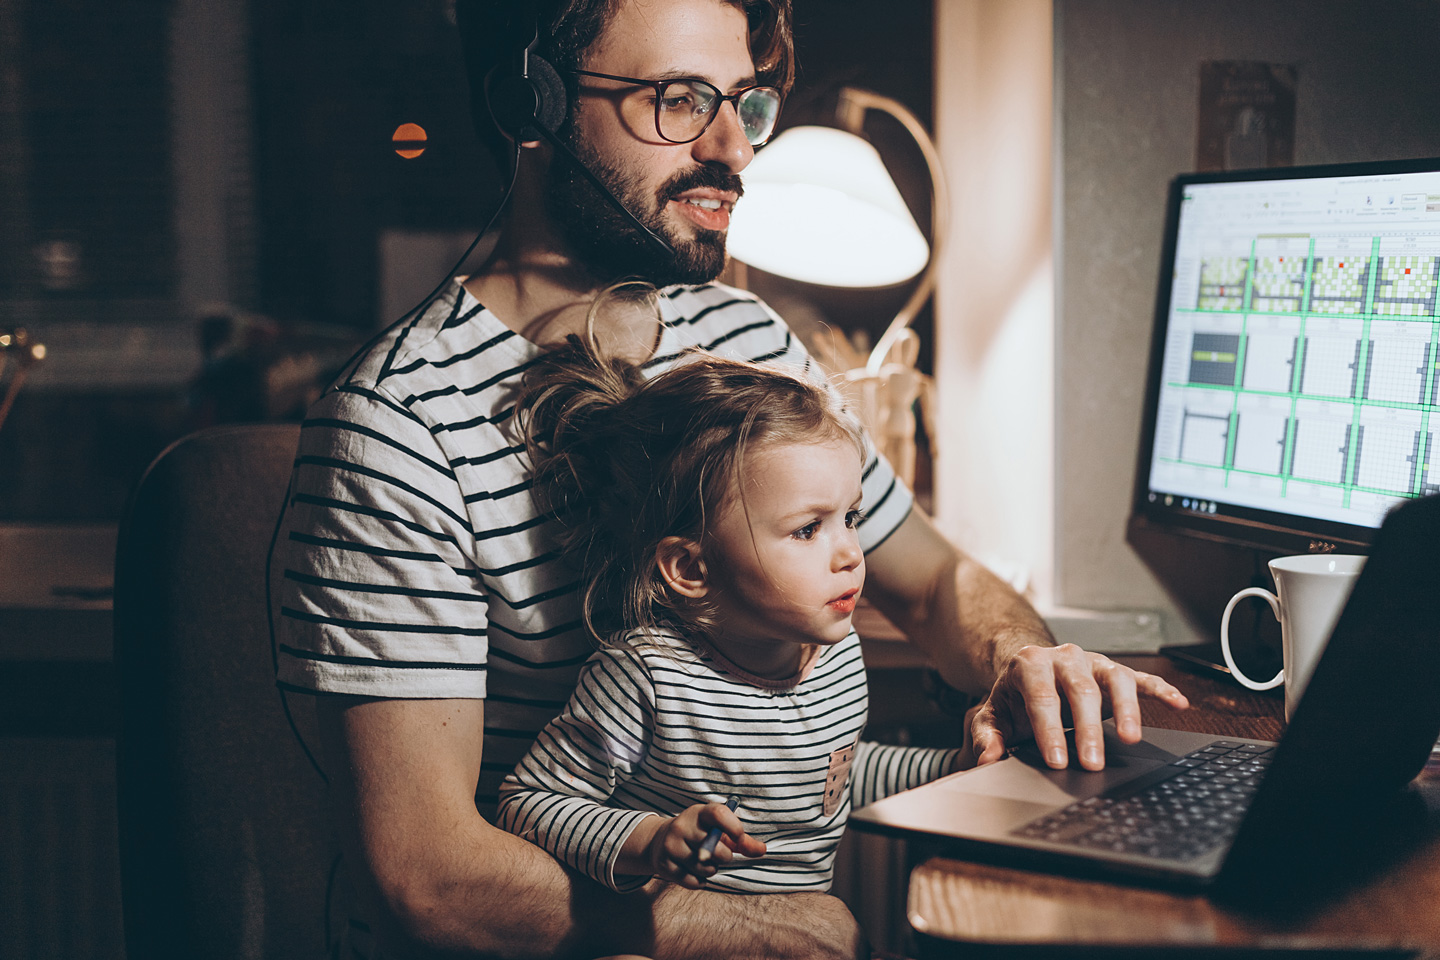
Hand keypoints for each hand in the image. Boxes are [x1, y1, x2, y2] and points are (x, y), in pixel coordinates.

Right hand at [642, 801, 765, 888]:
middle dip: (723, 856)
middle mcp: (683, 826)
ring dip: (710, 869)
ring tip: (703, 861)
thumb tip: (762, 850)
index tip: (739, 838)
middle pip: (714, 849)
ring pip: (704, 867)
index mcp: (700, 813)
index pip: (718, 814)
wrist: (660, 840)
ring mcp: (671, 845)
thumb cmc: (698, 834)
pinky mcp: (664, 864)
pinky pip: (693, 881)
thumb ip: (742, 840)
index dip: (734, 827)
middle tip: (718, 854)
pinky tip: (692, 870)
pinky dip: (698, 880)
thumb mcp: (717, 830)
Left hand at [970, 643, 1189, 770]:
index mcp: (1030, 664)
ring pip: (1115, 680)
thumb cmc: (1014, 697)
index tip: (1056, 760)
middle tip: (1092, 763)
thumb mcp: (993, 714)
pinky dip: (1160, 689)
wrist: (1030, 671)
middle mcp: (1064, 657)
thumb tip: (988, 757)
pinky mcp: (1115, 671)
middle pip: (1080, 692)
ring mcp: (1093, 662)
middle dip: (1087, 730)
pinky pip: (1141, 678)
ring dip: (1126, 710)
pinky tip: (1178, 704)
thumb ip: (986, 735)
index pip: (1042, 698)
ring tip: (1131, 738)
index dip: (1049, 730)